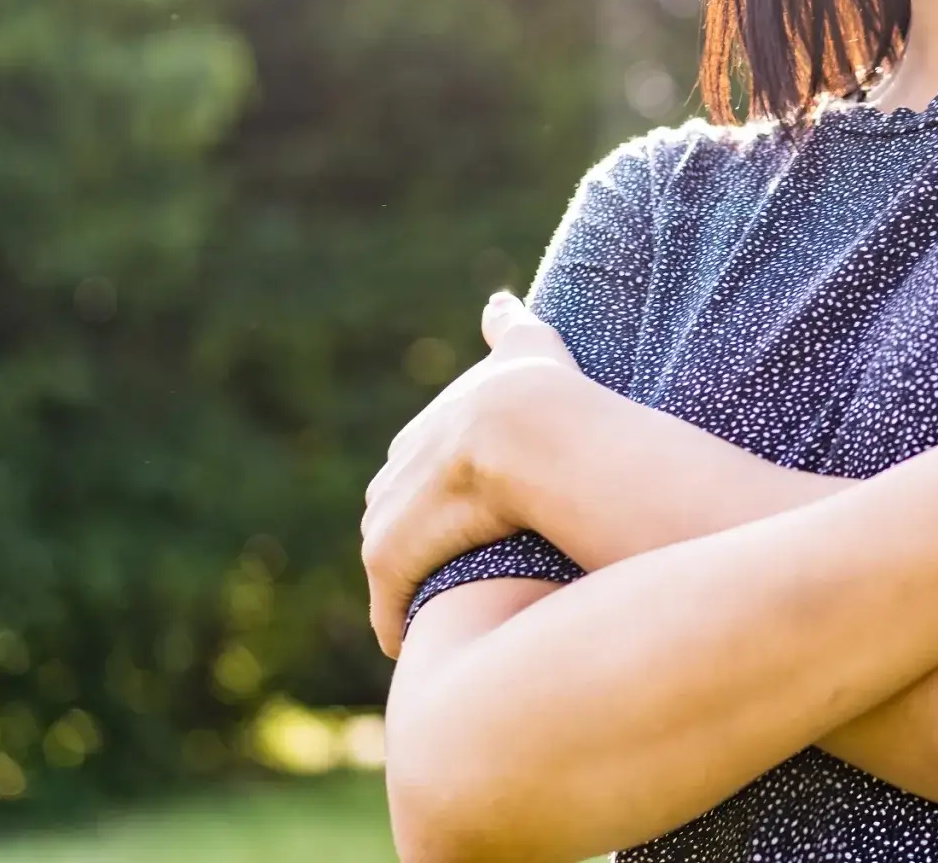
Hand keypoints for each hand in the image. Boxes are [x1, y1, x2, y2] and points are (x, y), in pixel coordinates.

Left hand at [362, 292, 585, 657]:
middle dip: (413, 539)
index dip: (438, 492)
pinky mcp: (392, 548)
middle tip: (447, 571)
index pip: (418, 462)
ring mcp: (393, 506)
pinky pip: (389, 596)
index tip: (463, 516)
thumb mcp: (529, 346)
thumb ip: (510, 324)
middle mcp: (402, 461)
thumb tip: (497, 300)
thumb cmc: (548, 393)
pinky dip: (395, 618)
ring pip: (392, 555)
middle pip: (395, 509)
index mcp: (432, 423)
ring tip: (434, 614)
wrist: (535, 429)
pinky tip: (411, 638)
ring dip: (405, 585)